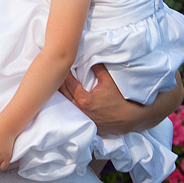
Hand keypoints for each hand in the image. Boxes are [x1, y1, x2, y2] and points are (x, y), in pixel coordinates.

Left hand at [60, 66, 182, 134]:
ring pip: (66, 105)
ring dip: (61, 95)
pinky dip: (68, 106)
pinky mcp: (87, 123)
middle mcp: (80, 110)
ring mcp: (82, 118)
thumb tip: (91, 58)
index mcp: (83, 99)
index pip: (67, 83)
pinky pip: (73, 113)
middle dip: (57, 84)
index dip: (62, 73)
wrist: (131, 118)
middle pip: (62, 95)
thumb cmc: (121, 99)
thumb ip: (98, 68)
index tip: (58, 65)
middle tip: (52, 73)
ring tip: (55, 86)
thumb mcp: (109, 81)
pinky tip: (65, 101)